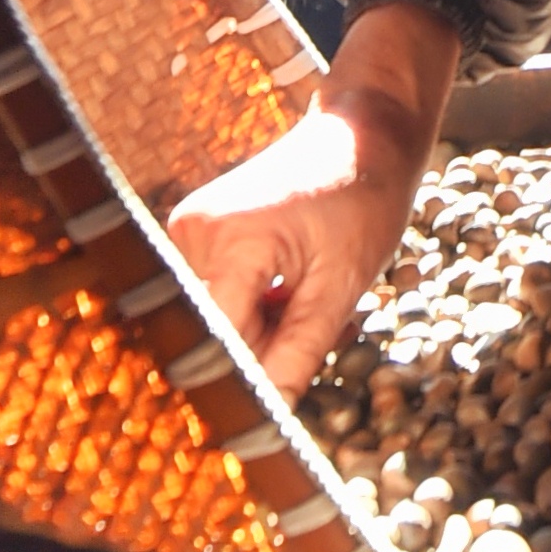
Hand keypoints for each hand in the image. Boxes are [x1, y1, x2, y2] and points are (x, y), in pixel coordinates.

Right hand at [165, 2, 459, 393]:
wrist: (361, 132)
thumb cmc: (363, 198)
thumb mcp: (342, 286)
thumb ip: (298, 354)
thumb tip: (267, 416)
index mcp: (230, 242)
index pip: (219, 342)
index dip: (243, 383)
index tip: (265, 419)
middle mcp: (190, 231)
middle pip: (212, 331)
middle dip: (258, 352)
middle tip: (315, 337)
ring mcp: (187, 227)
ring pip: (213, 317)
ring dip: (257, 330)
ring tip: (307, 301)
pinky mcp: (194, 230)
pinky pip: (215, 294)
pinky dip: (252, 307)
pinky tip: (290, 290)